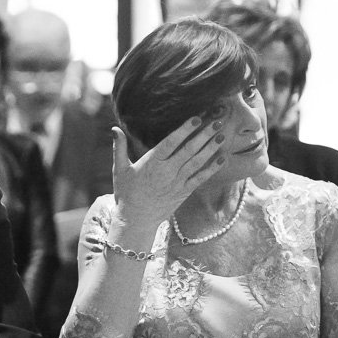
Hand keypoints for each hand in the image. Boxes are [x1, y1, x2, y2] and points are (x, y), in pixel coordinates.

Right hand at [111, 118, 225, 228]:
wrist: (136, 219)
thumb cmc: (126, 193)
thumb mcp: (119, 169)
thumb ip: (119, 147)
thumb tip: (114, 127)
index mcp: (152, 163)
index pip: (171, 142)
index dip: (185, 130)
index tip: (197, 118)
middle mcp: (167, 171)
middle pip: (189, 150)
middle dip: (204, 135)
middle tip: (217, 121)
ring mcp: (177, 183)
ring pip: (197, 162)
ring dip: (210, 148)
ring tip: (222, 135)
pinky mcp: (184, 192)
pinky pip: (201, 178)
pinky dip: (212, 168)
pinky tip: (222, 158)